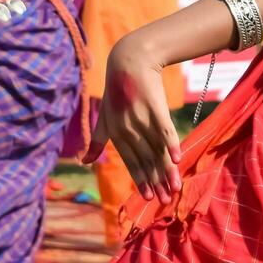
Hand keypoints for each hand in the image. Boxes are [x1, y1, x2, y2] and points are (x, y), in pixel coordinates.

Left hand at [82, 37, 182, 202]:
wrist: (129, 60)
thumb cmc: (116, 90)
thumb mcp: (103, 116)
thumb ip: (96, 141)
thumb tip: (83, 162)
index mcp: (117, 133)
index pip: (131, 162)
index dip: (141, 180)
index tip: (149, 198)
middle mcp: (129, 129)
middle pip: (146, 160)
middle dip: (157, 182)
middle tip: (166, 201)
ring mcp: (142, 119)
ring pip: (157, 150)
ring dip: (167, 171)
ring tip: (176, 188)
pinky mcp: (155, 108)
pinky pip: (164, 130)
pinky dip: (171, 145)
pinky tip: (178, 159)